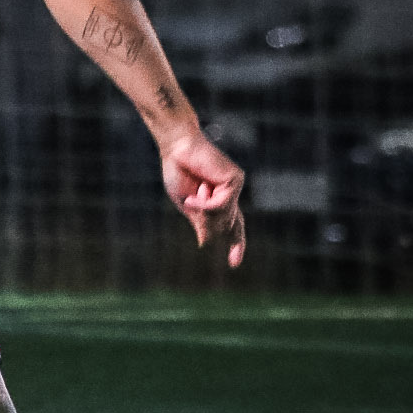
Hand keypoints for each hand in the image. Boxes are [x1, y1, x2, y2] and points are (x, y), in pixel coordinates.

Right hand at [159, 127, 246, 266]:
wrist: (177, 148)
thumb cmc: (178, 171)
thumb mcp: (187, 203)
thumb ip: (200, 221)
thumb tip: (206, 242)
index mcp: (218, 201)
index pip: (233, 226)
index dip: (235, 244)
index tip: (234, 264)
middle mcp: (230, 195)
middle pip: (228, 225)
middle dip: (208, 220)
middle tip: (192, 200)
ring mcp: (234, 187)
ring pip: (225, 218)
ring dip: (204, 211)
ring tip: (191, 195)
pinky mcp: (236, 180)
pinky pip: (223, 205)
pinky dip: (206, 204)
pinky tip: (197, 193)